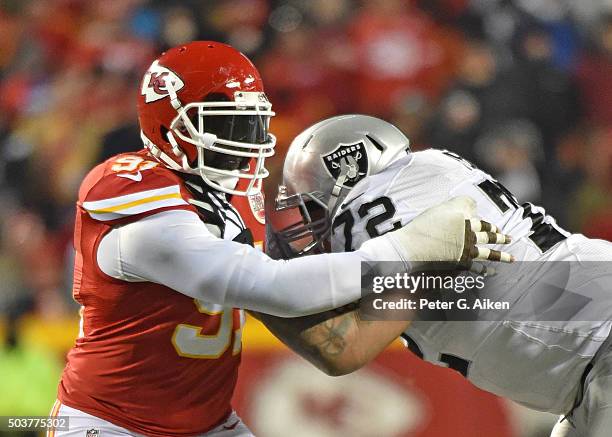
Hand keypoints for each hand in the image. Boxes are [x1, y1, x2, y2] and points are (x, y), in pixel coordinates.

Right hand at [385, 196, 512, 271]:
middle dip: (499, 236)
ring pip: (488, 253)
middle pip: (488, 234)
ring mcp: (465, 249)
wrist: (411, 246)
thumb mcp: (436, 210)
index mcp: (461, 218)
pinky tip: (492, 272)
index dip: (488, 223)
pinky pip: (477, 268)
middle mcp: (467, 233)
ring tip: (511, 258)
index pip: (479, 219)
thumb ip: (453, 207)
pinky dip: (485, 271)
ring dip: (501, 256)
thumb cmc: (419, 228)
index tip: (495, 226)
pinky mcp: (460, 263)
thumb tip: (470, 206)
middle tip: (509, 238)